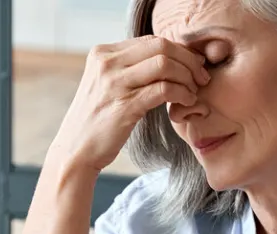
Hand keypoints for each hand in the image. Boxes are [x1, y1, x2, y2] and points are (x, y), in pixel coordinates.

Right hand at [47, 35, 210, 172]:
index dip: (178, 50)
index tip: (193, 65)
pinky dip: (182, 93)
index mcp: (103, 53)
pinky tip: (187, 102)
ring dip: (187, 77)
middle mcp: (106, 63)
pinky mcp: (124, 106)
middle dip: (188, 60)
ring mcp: (114, 84)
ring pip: (164, 64)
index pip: (151, 40)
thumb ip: (129, 68)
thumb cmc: (97, 120)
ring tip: (194, 91)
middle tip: (201, 77)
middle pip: (161, 47)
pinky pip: (163, 89)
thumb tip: (166, 59)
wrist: (75, 150)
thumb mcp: (107, 85)